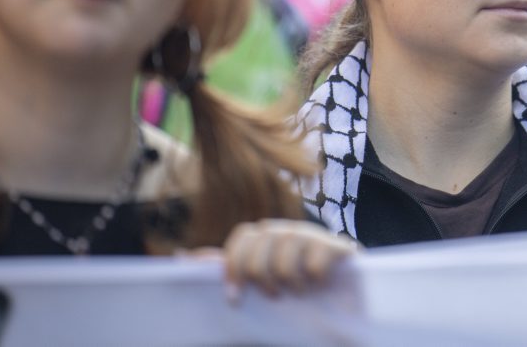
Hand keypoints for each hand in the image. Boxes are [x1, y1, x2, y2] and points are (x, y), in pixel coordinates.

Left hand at [222, 219, 357, 300]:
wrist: (343, 294)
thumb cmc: (294, 287)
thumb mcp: (258, 277)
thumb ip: (227, 266)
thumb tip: (183, 256)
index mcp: (266, 234)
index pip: (243, 236)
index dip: (234, 266)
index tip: (234, 297)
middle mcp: (287, 229)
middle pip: (258, 250)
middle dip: (262, 281)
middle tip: (275, 295)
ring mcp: (312, 235)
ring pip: (284, 263)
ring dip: (291, 286)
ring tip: (299, 291)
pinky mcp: (337, 246)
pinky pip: (314, 265)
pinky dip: (314, 282)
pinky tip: (319, 284)